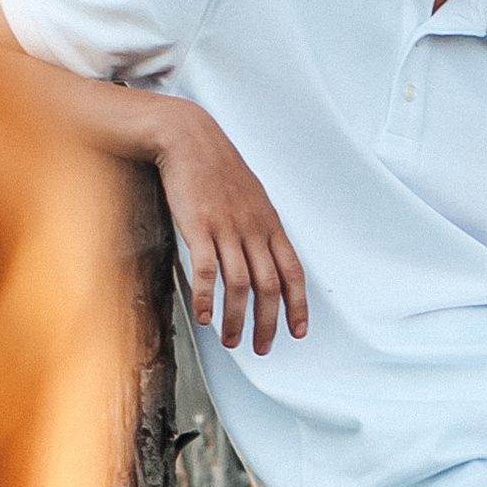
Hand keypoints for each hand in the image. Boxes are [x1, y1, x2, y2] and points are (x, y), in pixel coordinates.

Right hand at [154, 101, 307, 352]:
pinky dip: (207, 297)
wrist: (189, 138)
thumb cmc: (218, 169)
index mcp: (270, 224)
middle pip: (269, 285)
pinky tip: (205, 317)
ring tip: (231, 340)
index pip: (293, 272)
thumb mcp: (252, 198)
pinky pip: (206, 269)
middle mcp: (253, 228)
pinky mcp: (198, 226)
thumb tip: (266, 258)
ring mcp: (226, 228)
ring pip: (239, 284)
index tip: (298, 332)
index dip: (297, 305)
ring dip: (236, 318)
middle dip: (268, 322)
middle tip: (262, 347)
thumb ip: (260, 229)